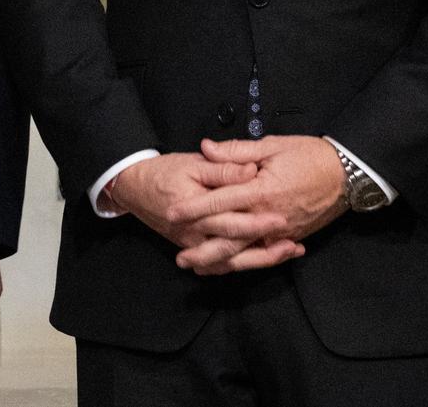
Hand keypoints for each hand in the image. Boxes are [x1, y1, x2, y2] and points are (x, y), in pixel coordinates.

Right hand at [105, 152, 299, 274]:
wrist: (135, 188)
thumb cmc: (164, 172)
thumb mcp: (193, 163)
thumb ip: (224, 168)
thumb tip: (250, 170)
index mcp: (196, 210)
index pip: (231, 221)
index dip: (257, 222)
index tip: (281, 219)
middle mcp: (195, 234)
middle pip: (234, 249)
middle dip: (265, 249)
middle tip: (292, 244)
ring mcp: (194, 245)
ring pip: (229, 262)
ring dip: (259, 260)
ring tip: (286, 253)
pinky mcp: (195, 248)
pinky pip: (220, 264)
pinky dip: (242, 264)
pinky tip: (264, 258)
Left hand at [165, 137, 347, 275]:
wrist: (347, 175)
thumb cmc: (311, 156)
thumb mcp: (273, 145)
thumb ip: (237, 151)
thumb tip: (207, 149)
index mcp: (261, 190)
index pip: (220, 201)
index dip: (194, 208)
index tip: (173, 213)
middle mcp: (269, 216)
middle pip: (230, 238)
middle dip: (202, 248)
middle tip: (179, 257)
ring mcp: (280, 232)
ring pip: (245, 254)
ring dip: (220, 262)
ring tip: (197, 266)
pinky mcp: (289, 238)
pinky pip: (262, 255)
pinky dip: (244, 262)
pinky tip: (227, 266)